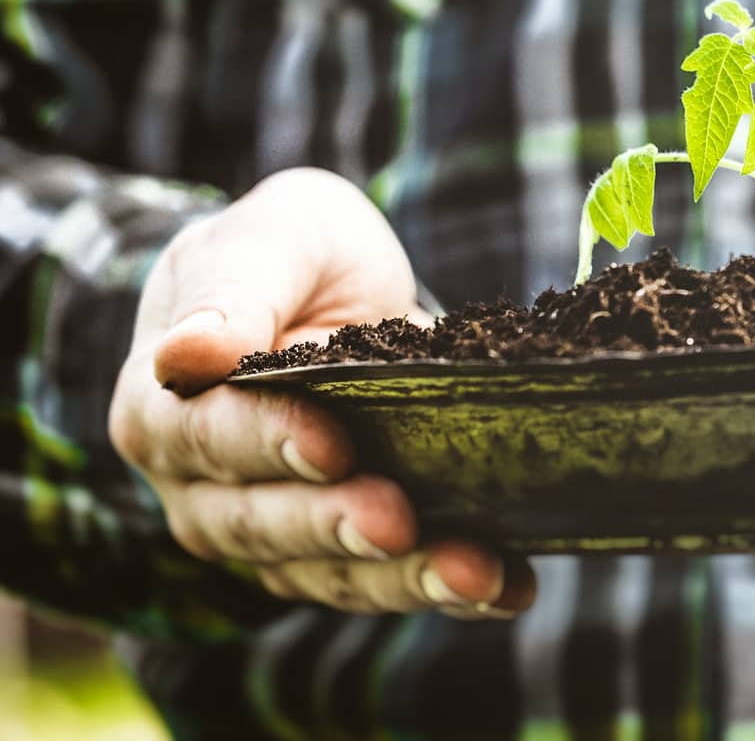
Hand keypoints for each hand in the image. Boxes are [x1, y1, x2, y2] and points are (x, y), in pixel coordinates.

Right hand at [109, 168, 534, 617]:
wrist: (334, 286)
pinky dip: (453, 590)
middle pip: (265, 524)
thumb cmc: (291, 253)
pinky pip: (392, 582)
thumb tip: (184, 355)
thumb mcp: (271, 240)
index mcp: (168, 411)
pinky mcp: (343, 553)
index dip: (270, 443)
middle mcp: (207, 492)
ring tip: (477, 574)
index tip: (332, 445)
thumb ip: (234, 290)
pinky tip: (511, 586)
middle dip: (337, 525)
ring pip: (331, 571)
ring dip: (406, 579)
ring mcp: (275, 533)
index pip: (210, 437)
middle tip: (401, 521)